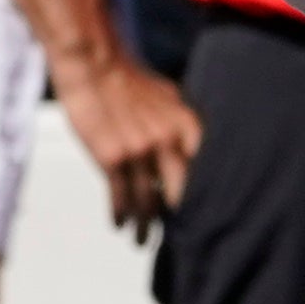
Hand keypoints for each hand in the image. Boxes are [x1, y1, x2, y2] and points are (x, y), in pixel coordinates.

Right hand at [58, 45, 199, 235]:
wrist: (93, 62)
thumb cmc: (128, 79)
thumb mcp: (169, 99)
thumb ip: (181, 126)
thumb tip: (192, 148)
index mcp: (188, 128)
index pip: (207, 173)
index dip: (208, 199)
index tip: (212, 219)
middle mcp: (169, 143)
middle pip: (183, 195)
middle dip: (183, 220)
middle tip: (185, 241)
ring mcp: (140, 153)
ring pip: (149, 201)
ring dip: (145, 225)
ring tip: (143, 241)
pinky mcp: (111, 157)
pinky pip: (120, 196)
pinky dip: (121, 215)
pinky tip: (120, 226)